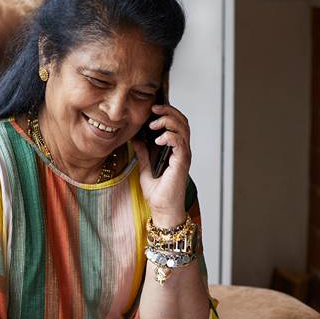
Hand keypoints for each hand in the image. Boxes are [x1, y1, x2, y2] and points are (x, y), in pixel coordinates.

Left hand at [132, 103, 190, 225]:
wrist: (162, 209)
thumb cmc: (157, 193)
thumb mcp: (145, 168)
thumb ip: (143, 153)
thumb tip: (136, 138)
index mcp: (175, 150)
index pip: (177, 124)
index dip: (167, 113)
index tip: (152, 109)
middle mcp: (182, 151)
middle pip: (183, 122)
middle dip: (169, 111)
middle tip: (154, 108)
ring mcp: (183, 156)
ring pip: (184, 129)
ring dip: (168, 122)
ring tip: (153, 124)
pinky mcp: (182, 163)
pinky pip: (181, 144)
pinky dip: (171, 137)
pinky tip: (159, 139)